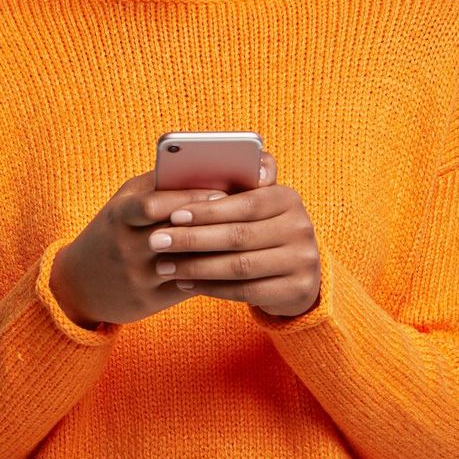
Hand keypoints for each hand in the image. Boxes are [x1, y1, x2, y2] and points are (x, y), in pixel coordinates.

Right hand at [51, 165, 232, 327]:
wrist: (79, 283)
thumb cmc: (114, 229)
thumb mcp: (125, 201)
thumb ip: (159, 183)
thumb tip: (207, 165)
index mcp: (119, 214)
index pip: (154, 204)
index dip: (190, 198)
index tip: (221, 191)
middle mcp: (126, 246)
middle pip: (175, 234)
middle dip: (211, 223)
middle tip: (244, 214)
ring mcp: (137, 276)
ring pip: (186, 263)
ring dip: (217, 250)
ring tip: (245, 237)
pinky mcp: (148, 301)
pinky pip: (187, 286)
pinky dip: (212, 274)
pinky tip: (233, 262)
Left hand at [147, 149, 321, 317]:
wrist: (299, 273)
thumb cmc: (262, 228)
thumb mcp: (257, 203)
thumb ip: (237, 184)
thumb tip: (201, 166)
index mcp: (288, 197)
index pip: (245, 202)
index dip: (208, 210)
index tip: (173, 215)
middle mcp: (301, 227)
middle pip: (239, 236)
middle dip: (192, 239)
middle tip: (156, 242)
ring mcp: (302, 261)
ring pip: (240, 267)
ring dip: (196, 267)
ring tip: (164, 265)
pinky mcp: (297, 291)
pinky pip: (246, 291)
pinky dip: (211, 288)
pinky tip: (185, 282)